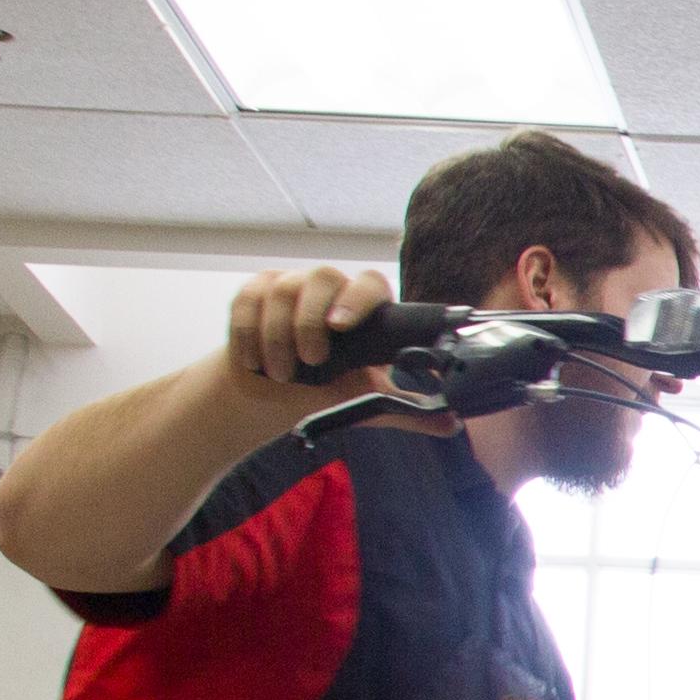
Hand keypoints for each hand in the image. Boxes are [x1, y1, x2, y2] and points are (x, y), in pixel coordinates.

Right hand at [226, 264, 391, 397]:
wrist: (272, 394)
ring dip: (278, 337)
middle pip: (323, 276)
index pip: (370, 284)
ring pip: (283, 290)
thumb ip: (406, 409)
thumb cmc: (325, 390)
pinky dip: (248, 333)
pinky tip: (254, 361)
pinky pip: (248, 299)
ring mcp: (291, 285)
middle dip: (312, 320)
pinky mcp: (255, 292)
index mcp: (364, 310)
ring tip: (282, 373)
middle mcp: (330, 289)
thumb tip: (451, 423)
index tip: (342, 326)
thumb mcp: (367, 402)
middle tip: (311, 360)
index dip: (359, 299)